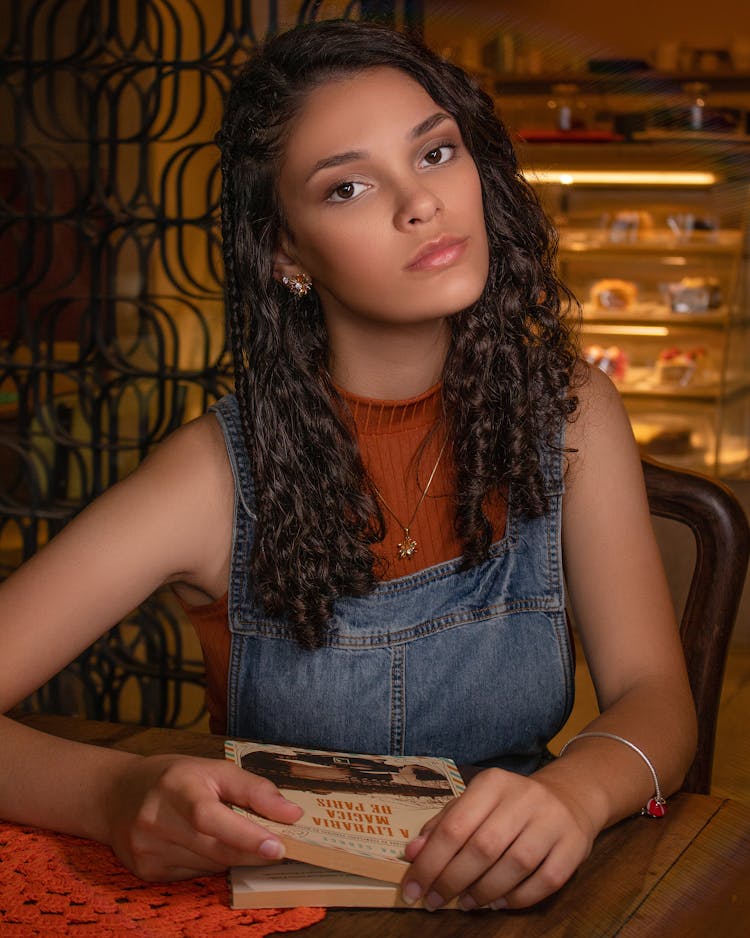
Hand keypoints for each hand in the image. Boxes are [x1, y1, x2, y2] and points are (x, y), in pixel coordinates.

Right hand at [105, 754, 302, 880]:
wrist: (117, 795)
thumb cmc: (175, 777)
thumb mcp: (214, 769)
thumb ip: (254, 789)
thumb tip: (292, 814)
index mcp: (176, 787)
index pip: (210, 817)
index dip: (245, 835)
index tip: (277, 847)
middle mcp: (156, 820)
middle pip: (214, 848)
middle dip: (250, 851)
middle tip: (277, 848)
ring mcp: (147, 850)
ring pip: (208, 866)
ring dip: (230, 855)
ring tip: (232, 835)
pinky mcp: (146, 872)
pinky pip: (193, 875)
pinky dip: (209, 863)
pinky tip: (203, 845)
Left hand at [401, 767, 594, 909]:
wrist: (569, 797)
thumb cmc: (510, 805)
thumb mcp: (475, 802)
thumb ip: (444, 824)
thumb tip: (412, 853)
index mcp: (493, 783)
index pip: (455, 825)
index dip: (430, 861)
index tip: (412, 888)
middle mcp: (524, 798)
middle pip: (483, 846)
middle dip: (452, 880)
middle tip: (434, 901)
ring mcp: (553, 822)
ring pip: (515, 865)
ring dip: (483, 892)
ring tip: (464, 903)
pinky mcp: (574, 846)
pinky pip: (545, 882)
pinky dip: (517, 898)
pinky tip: (497, 903)